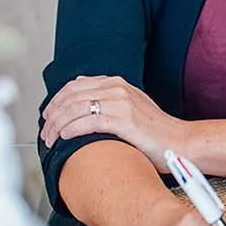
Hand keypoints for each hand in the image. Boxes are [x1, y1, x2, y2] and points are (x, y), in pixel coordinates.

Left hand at [40, 75, 188, 167]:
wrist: (180, 142)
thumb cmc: (155, 131)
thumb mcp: (130, 106)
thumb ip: (107, 99)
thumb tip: (81, 96)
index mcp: (116, 83)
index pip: (74, 86)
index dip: (55, 101)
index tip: (47, 117)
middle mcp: (117, 88)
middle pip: (70, 96)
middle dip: (52, 115)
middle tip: (44, 133)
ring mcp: (120, 102)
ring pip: (75, 108)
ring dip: (57, 125)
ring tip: (50, 139)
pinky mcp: (124, 120)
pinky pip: (88, 121)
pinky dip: (72, 129)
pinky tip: (64, 138)